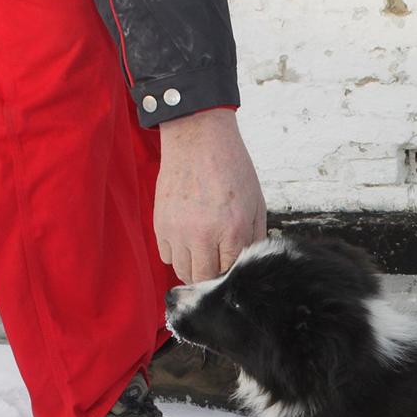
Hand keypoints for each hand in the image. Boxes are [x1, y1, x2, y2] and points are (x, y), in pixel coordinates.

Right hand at [154, 108, 266, 282]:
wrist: (197, 138)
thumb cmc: (230, 167)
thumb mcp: (256, 202)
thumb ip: (254, 237)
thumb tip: (248, 263)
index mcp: (233, 230)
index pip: (230, 272)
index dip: (231, 273)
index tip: (232, 270)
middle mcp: (203, 235)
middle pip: (204, 278)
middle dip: (212, 276)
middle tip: (216, 267)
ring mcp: (178, 231)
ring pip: (182, 272)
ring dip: (193, 269)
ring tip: (202, 256)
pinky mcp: (160, 224)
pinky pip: (166, 256)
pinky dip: (177, 255)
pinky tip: (187, 241)